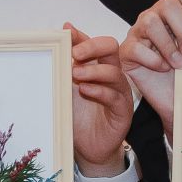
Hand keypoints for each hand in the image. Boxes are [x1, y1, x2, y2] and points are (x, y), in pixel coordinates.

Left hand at [69, 27, 137, 175]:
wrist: (88, 148)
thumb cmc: (78, 116)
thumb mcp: (67, 88)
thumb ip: (64, 65)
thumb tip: (57, 38)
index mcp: (98, 65)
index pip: (93, 43)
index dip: (81, 36)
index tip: (66, 33)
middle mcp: (112, 75)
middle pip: (111, 48)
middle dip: (92, 46)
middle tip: (74, 53)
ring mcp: (120, 92)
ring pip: (114, 72)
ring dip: (94, 70)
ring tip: (76, 73)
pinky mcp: (123, 111)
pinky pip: (115, 96)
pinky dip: (99, 91)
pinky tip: (85, 90)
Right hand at [118, 0, 181, 127]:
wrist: (180, 99)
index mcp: (173, 9)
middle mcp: (153, 15)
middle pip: (167, 4)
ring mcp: (137, 32)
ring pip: (150, 22)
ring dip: (169, 46)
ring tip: (179, 63)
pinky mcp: (127, 52)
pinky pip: (136, 47)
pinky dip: (154, 60)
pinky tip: (163, 69)